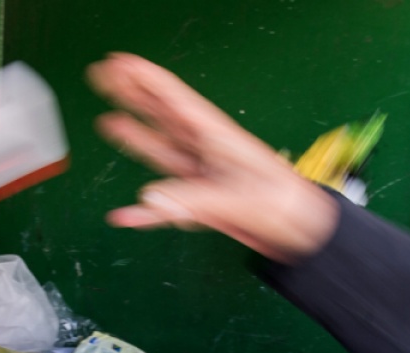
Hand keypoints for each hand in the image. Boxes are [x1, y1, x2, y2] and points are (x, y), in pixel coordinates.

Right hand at [87, 53, 336, 262]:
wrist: (302, 231)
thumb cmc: (283, 204)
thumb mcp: (239, 199)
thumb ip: (194, 199)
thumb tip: (151, 198)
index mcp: (216, 137)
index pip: (174, 101)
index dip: (145, 80)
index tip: (120, 64)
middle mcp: (205, 151)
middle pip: (161, 116)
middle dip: (134, 95)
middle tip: (107, 77)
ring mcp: (201, 176)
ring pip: (160, 151)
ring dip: (135, 138)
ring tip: (110, 122)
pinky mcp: (202, 204)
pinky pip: (166, 205)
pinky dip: (145, 212)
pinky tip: (126, 214)